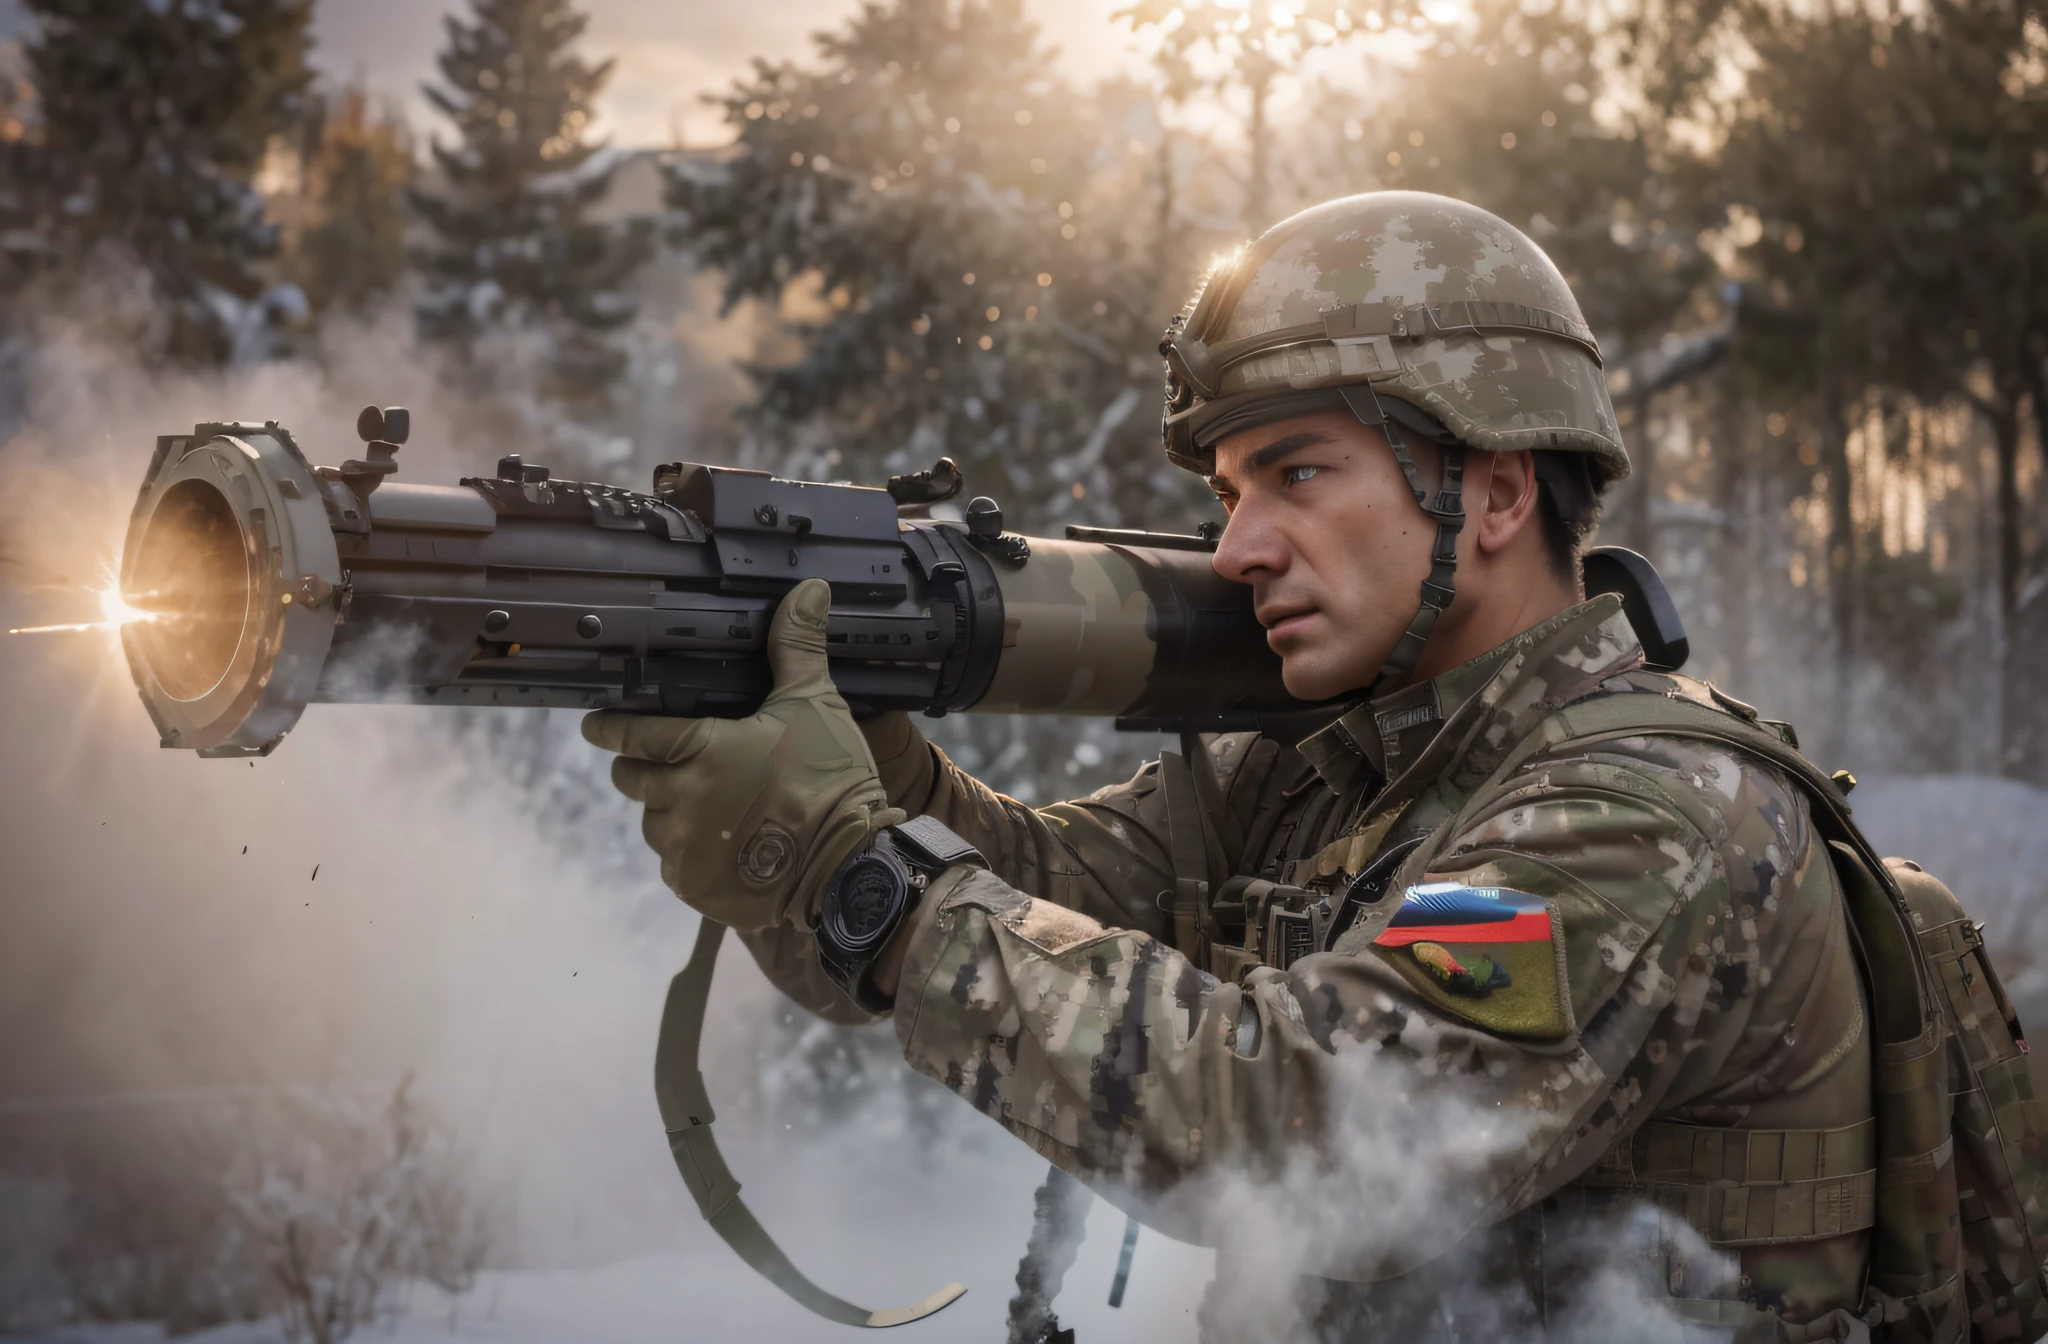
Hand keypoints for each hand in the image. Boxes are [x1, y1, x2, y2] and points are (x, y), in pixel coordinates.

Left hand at [582, 578, 902, 930]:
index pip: (632, 734)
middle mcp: (680, 799)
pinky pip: (675, 865)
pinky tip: (724, 847)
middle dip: (641, 769)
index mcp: (701, 749)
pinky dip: (691, 854)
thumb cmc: (831, 778)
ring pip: (652, 823)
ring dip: (669, 812)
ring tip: (706, 808)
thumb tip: (809, 588)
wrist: (850, 866)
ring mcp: (684, 848)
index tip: (594, 725)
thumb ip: (797, 648)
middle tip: (665, 765)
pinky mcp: (695, 886)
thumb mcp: (815, 705)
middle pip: (631, 781)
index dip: (608, 728)